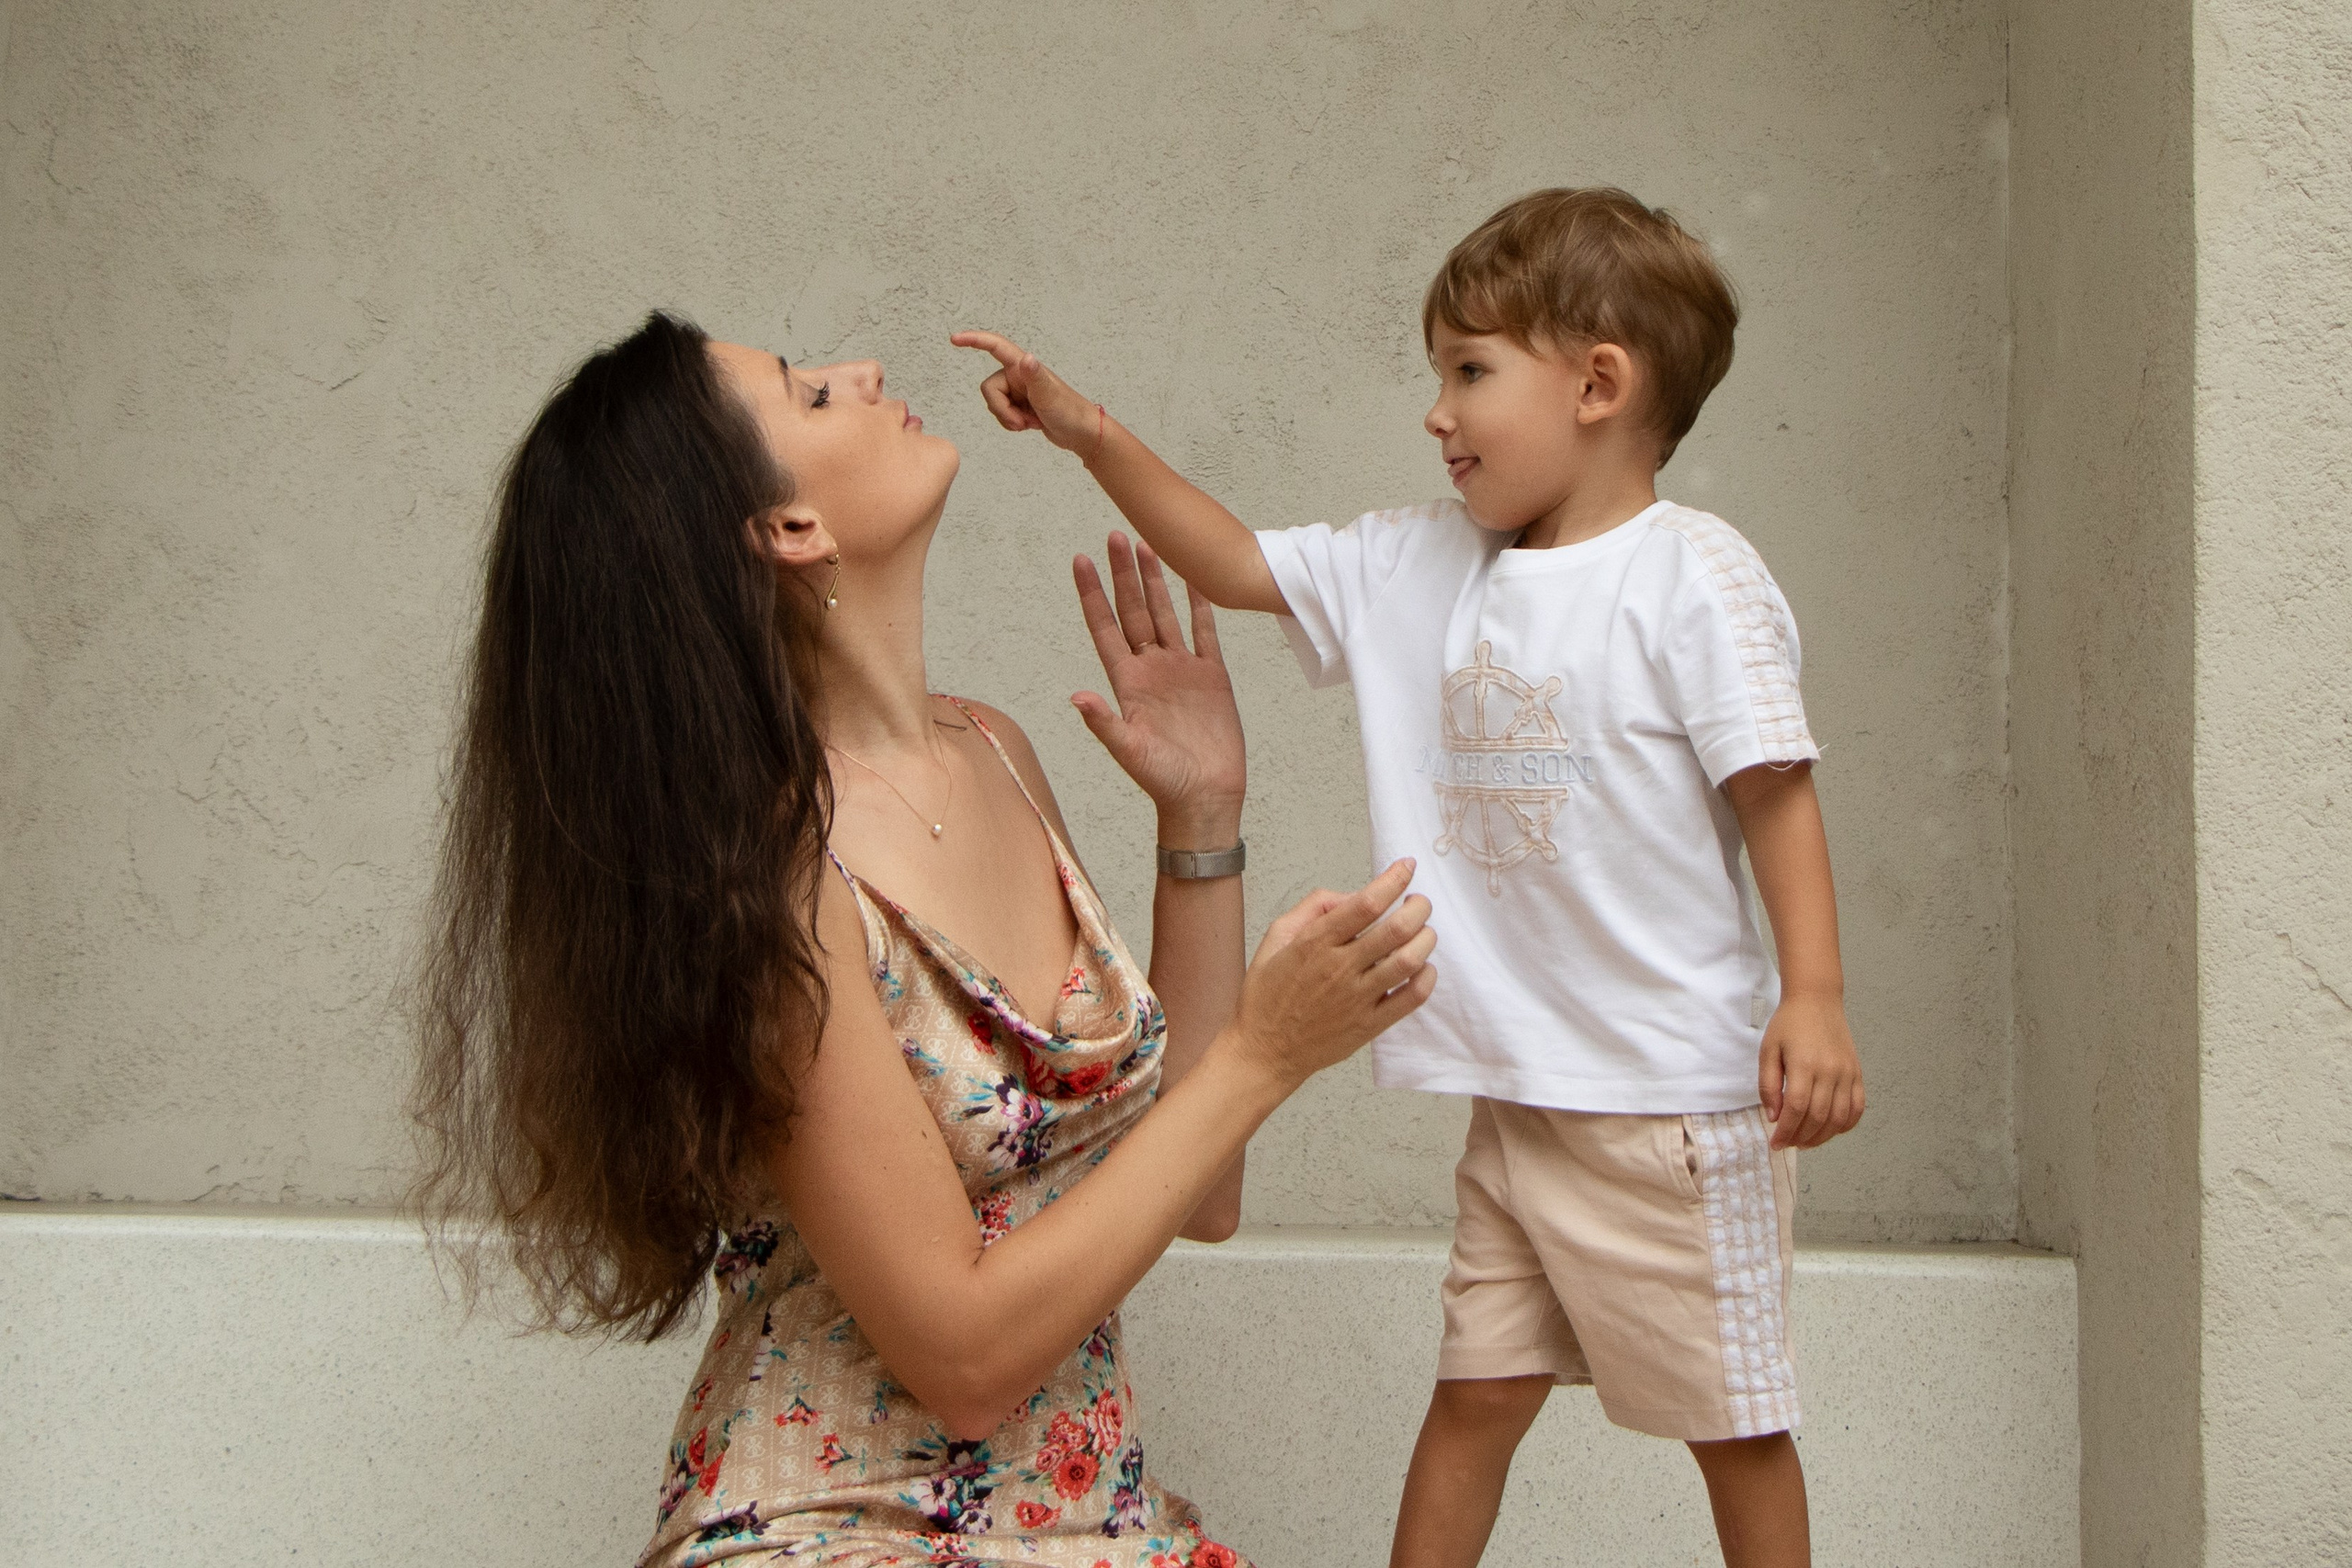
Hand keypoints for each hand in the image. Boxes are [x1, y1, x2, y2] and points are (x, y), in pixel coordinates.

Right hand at [950, 329, 1101, 453]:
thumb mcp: (1050, 396)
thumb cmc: (1071, 412)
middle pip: (989, 389)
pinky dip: (1012, 423)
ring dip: (1009, 418)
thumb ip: (1035, 377)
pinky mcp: (1021, 405)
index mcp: (1023, 366)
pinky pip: (1002, 414)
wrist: (1082, 434)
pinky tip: (1031, 425)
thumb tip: (1026, 359)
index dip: (974, 340)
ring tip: (1031, 423)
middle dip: (1001, 410)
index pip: (995, 347)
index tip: (954, 339)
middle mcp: (1019, 375)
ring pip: (994, 404)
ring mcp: (1019, 391)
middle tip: (1024, 421)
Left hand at [1070, 533, 1245, 832]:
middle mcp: (1150, 669)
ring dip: (1154, 581)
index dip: (1092, 594)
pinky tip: (1192, 578)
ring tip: (1145, 544)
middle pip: (1132, 611)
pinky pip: (1204, 631)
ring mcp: (1181, 669)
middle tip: (1114, 534)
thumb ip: (1105, 723)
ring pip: (1163, 614)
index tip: (1081, 560)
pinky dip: (1198, 604)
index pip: (1105, 628)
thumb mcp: (1129, 751)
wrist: (1205, 796)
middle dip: (1123, 574)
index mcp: (1127, 683)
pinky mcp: (1211, 676)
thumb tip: (1077, 697)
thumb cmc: (1164, 780)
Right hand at [1221, 861, 1436, 1093]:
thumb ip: (1312, 908)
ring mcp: (1357, 999)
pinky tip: (1423, 967)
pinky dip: (1427, 977)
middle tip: (1419, 902)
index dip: (1394, 879)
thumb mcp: (1275, 938)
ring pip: (1409, 960)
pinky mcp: (1370, 1025)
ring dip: (1426, 938)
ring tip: (1424, 931)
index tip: (1406, 867)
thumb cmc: (1267, 996)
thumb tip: (1352, 896)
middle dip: (1418, 907)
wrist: (1263, 1051)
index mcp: (1314, 944)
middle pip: (1397, 929)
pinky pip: (1412, 997)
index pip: (1366, 903)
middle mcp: (1339, 969)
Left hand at [1758, 992, 1864, 1148]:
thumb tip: (1774, 1117)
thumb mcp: (1768, 1051)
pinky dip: (1845, 1125)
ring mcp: (1847, 1073)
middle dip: (1800, 1137)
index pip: (1796, 1109)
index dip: (1785, 1131)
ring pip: (1839, 1118)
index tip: (1775, 1143)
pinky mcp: (1857, 1073)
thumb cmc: (1788, 1024)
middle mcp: (1830, 1071)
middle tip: (1787, 1143)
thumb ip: (1768, 1085)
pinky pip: (1857, 1108)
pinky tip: (1830, 1130)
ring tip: (1804, 1141)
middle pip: (1818, 1117)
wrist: (1817, 1001)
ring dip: (1822, 1137)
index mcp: (1804, 1064)